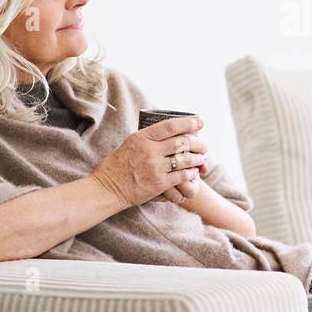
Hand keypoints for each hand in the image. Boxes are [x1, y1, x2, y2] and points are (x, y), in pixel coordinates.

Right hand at [89, 115, 206, 206]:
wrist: (107, 188)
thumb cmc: (116, 166)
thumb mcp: (129, 144)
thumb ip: (147, 138)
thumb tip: (166, 132)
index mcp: (141, 137)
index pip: (170, 126)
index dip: (188, 123)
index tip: (199, 123)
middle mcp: (149, 150)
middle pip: (182, 142)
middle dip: (198, 143)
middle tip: (204, 146)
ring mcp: (155, 167)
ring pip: (185, 159)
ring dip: (198, 159)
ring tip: (202, 159)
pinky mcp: (159, 183)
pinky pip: (182, 175)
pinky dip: (191, 173)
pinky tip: (193, 172)